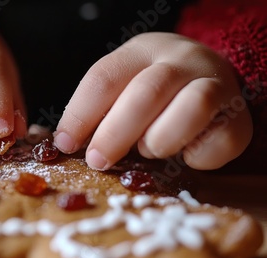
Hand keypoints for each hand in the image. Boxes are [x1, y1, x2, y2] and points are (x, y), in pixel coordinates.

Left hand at [54, 32, 252, 169]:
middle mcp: (182, 61)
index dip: (80, 114)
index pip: (104, 78)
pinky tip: (184, 154)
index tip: (65, 144)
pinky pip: (219, 141)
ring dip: (160, 139)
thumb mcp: (123, 87)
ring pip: (191, 109)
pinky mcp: (238, 117)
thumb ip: (99, 110)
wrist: (206, 78)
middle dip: (115, 133)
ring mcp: (215, 85)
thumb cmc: (152, 91)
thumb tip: (67, 144)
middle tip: (98, 160)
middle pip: (146, 93)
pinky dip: (196, 156)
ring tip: (148, 149)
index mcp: (142, 51)